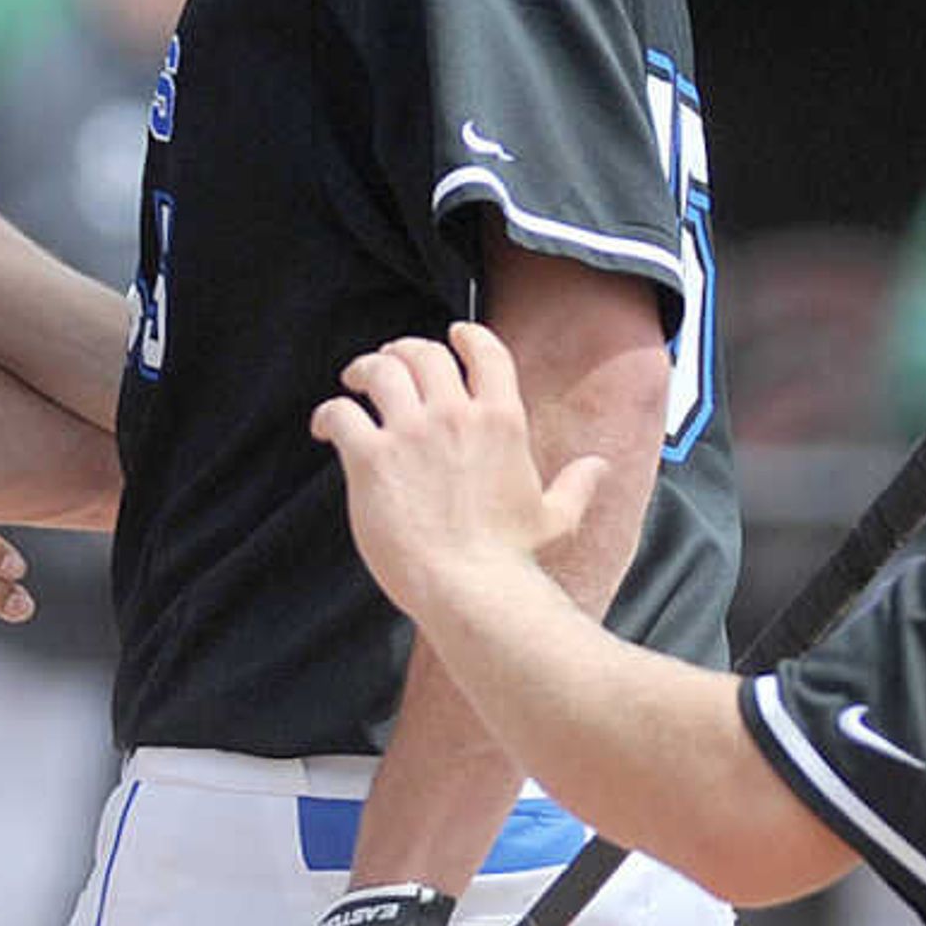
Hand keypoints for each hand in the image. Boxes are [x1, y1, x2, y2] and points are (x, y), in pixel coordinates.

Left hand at [309, 325, 604, 626]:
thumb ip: (576, 485)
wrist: (470, 589)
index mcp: (501, 420)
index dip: (466, 337)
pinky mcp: (371, 458)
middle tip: (389, 360)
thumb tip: (600, 467)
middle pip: (424, 353)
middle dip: (404, 350)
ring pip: (380, 371)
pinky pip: (342, 414)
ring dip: (365, 370)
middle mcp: (455, 414)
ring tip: (355, 381)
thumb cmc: (510, 559)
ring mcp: (410, 433)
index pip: (485, 352)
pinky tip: (325, 426)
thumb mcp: (553, 518)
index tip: (453, 335)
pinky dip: (329, 414)